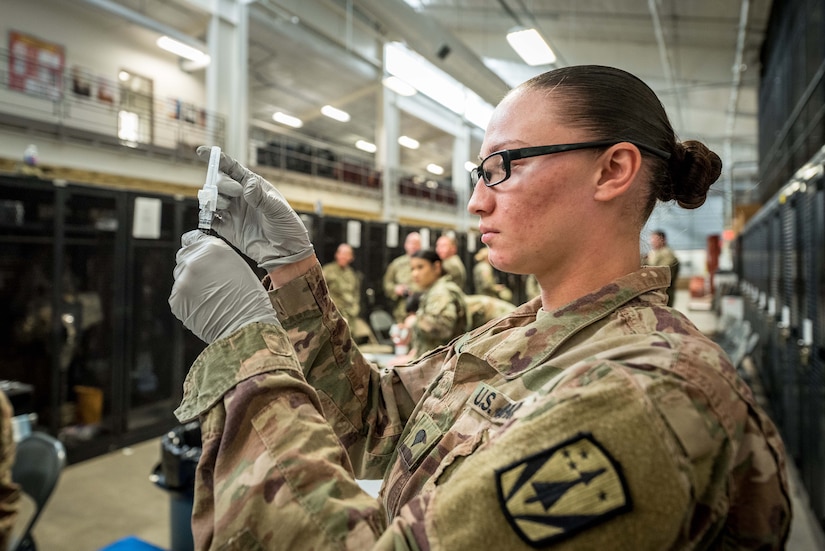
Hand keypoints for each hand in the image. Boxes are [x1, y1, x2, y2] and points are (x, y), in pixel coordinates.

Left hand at [169, 230, 279, 342]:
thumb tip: (205, 259)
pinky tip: (204, 307)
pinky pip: (178, 296)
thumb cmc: (249, 299)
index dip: (195, 246)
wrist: (244, 326)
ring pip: (180, 277)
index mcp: (213, 248)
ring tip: (209, 298)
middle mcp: (194, 260)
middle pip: (183, 256)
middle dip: (192, 266)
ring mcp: (183, 280)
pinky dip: (188, 301)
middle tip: (207, 281)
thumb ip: (217, 258)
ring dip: (190, 284)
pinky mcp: (176, 299)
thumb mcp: (238, 267)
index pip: (192, 237)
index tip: (197, 253)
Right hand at [196, 145, 313, 269]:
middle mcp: (240, 196)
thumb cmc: (287, 227)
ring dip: (214, 199)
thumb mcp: (278, 210)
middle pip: (220, 182)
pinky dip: (207, 216)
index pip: (232, 168)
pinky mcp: (227, 228)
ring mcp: (232, 212)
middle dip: (222, 184)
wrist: (286, 252)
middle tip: (236, 193)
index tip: (203, 152)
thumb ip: (261, 198)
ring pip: (213, 199)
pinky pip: (210, 219)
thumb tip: (246, 185)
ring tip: (226, 207)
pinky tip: (213, 217)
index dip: (217, 159)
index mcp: (253, 186)